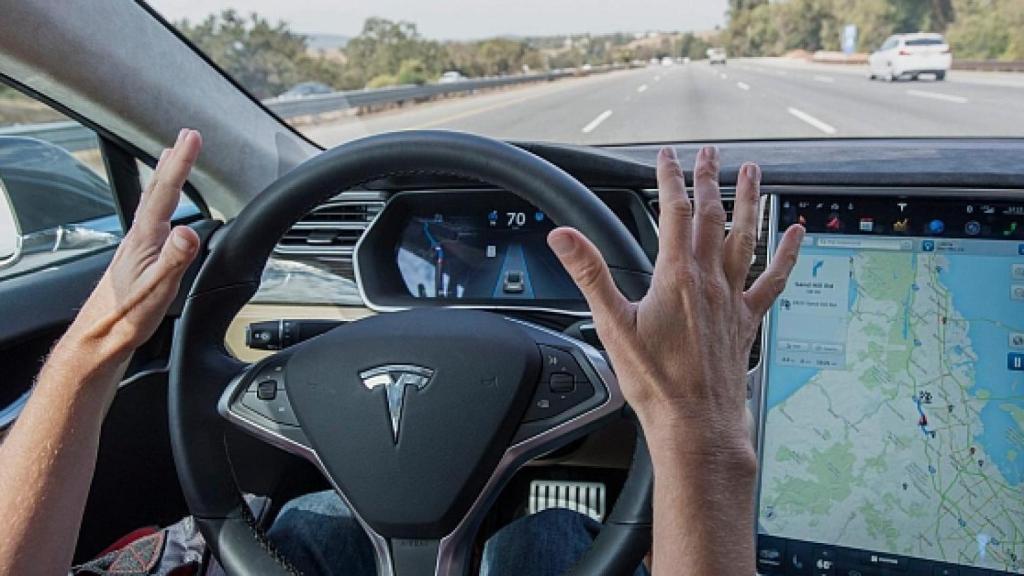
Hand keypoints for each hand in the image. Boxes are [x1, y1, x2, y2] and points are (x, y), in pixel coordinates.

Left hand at [65, 129, 201, 360]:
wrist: (99, 338)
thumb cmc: (126, 317)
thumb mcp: (156, 290)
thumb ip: (174, 260)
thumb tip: (188, 231)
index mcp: (144, 240)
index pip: (165, 193)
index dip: (181, 163)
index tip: (192, 137)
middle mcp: (137, 238)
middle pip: (156, 190)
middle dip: (173, 161)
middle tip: (184, 137)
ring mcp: (135, 248)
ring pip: (152, 203)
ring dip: (164, 178)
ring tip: (171, 161)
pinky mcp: (137, 260)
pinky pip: (152, 220)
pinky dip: (161, 204)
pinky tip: (164, 213)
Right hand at [548, 146, 803, 458]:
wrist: (696, 423)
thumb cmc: (655, 381)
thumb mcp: (612, 324)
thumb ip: (589, 273)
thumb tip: (563, 237)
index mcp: (676, 276)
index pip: (673, 212)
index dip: (669, 179)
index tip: (668, 155)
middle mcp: (709, 281)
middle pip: (711, 216)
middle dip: (708, 180)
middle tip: (709, 152)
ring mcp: (732, 299)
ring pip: (745, 237)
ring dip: (748, 201)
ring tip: (752, 172)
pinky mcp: (746, 321)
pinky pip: (772, 280)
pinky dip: (785, 254)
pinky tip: (795, 233)